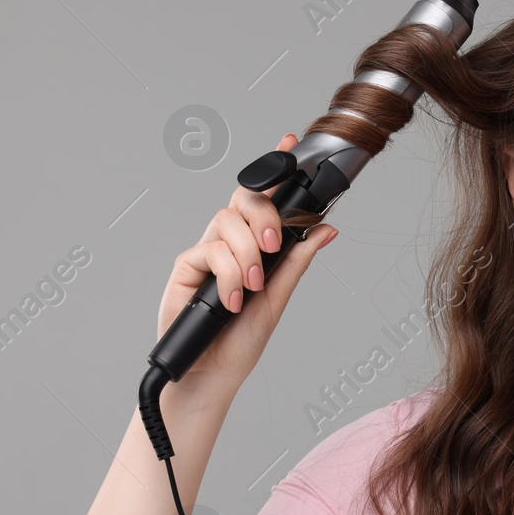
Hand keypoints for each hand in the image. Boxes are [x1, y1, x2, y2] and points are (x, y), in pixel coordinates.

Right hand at [155, 132, 338, 395]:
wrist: (213, 373)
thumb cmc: (241, 340)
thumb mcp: (278, 298)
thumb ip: (297, 261)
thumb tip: (327, 230)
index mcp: (254, 245)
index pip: (263, 198)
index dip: (274, 167)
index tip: (289, 141)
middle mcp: (228, 242)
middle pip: (243, 200)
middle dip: (262, 215)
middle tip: (272, 246)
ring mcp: (205, 252)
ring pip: (226, 223)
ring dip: (245, 255)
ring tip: (251, 288)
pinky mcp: (185, 267)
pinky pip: (209, 251)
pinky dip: (226, 276)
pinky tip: (232, 300)